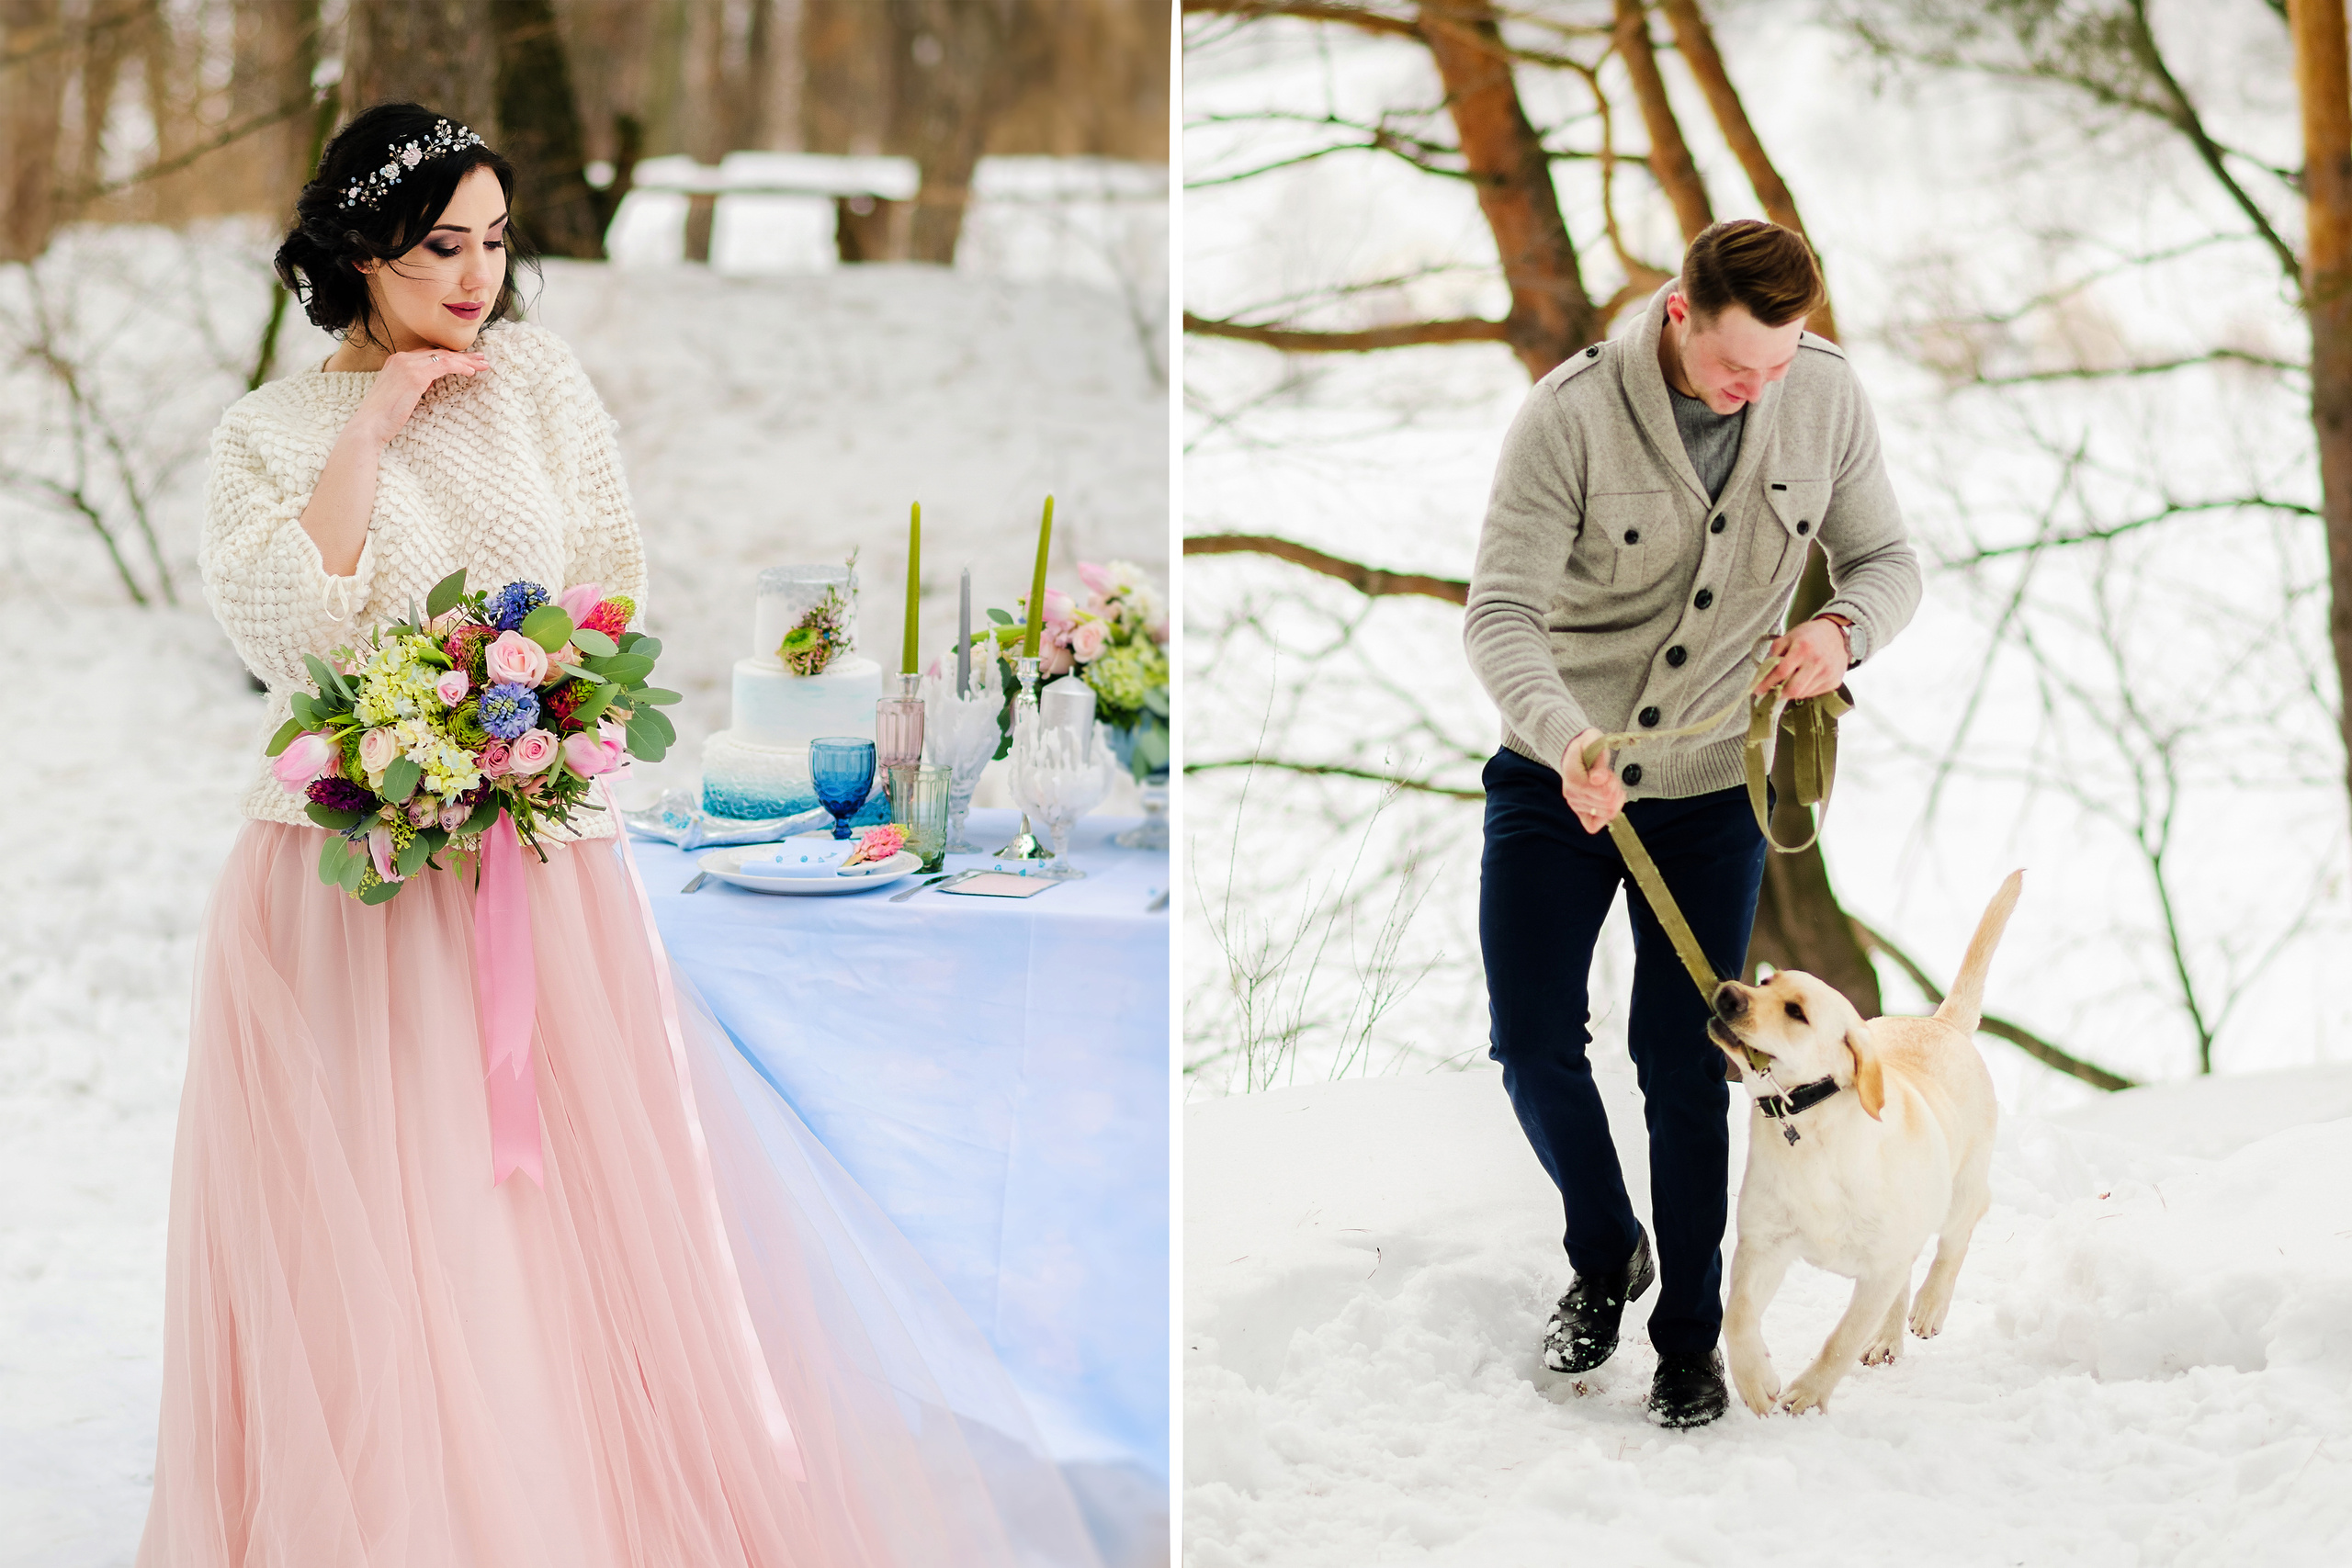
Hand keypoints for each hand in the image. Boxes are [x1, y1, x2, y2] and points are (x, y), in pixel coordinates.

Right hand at [353, 346, 489, 444]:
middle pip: (438, 352)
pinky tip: (471, 372)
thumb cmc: (384, 416)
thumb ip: (413, 384)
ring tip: (483, 365)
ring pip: (444, 357)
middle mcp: (401, 358)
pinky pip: (444, 366)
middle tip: (480, 358)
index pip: (428, 354)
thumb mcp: (400, 394)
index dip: (449, 356)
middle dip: (462, 355)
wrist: (369, 425)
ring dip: (466, 361)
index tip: (466, 361)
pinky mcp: (415, 376)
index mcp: (396, 361)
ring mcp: (407, 365)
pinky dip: (459, 367)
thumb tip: (429, 382)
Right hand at [1559, 727, 1626, 833]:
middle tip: (1611, 779)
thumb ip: (1598, 761)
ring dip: (1614, 800)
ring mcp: (1574, 804)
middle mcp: (1572, 795)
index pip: (1603, 794)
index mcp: (1573, 778)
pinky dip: (1604, 816)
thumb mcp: (1594, 743)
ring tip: (1608, 787)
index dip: (1613, 784)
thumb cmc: (1587, 746)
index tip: (1609, 773)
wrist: (1574, 751)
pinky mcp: (1578, 811)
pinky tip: (1606, 802)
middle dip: (1616, 791)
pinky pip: (1593, 825)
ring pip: (1606, 814)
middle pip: (1608, 805)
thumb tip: (1598, 779)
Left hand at [1753, 618, 1849, 701]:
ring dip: (1791, 692)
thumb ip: (1775, 653)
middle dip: (1779, 694)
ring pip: (1802, 693)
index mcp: (1802, 648)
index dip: (1767, 683)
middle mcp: (1817, 662)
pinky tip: (1803, 680)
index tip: (1757, 690)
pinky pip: (1813, 693)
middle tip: (1772, 692)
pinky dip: (1804, 690)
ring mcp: (1827, 673)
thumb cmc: (1808, 635)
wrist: (1836, 633)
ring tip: (1789, 683)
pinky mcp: (1834, 681)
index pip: (1781, 672)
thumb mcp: (1788, 637)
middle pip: (1793, 689)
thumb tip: (1764, 675)